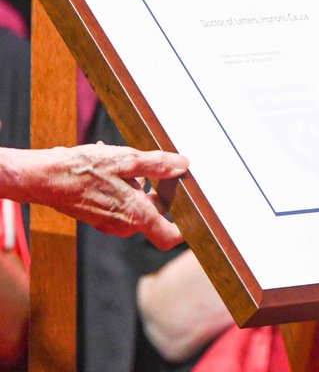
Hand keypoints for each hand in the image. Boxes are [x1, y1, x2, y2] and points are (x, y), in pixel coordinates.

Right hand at [3, 144, 188, 248]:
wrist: (45, 179)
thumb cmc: (84, 170)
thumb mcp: (126, 160)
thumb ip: (157, 165)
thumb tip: (182, 165)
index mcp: (135, 216)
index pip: (168, 236)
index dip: (186, 229)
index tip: (197, 214)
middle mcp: (123, 225)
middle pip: (155, 213)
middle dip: (160, 189)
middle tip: (160, 164)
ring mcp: (109, 222)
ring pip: (136, 202)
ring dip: (138, 181)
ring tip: (126, 158)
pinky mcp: (98, 215)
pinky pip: (120, 201)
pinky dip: (122, 183)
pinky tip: (110, 161)